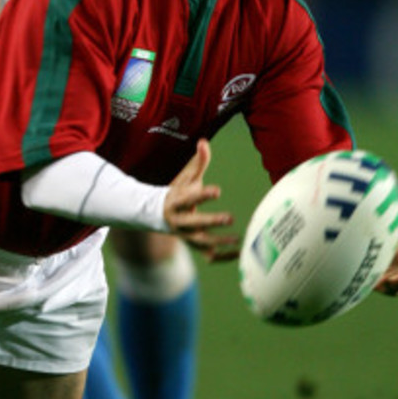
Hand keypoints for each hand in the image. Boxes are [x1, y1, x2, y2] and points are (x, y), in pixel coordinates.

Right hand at [164, 139, 238, 261]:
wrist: (157, 217)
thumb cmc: (178, 193)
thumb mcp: (185, 177)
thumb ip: (198, 162)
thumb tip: (204, 141)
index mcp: (176, 202)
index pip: (188, 198)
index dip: (201, 195)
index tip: (218, 191)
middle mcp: (179, 221)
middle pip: (194, 223)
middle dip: (211, 221)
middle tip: (230, 218)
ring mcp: (186, 236)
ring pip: (200, 242)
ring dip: (218, 242)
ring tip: (237, 239)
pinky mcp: (194, 245)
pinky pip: (209, 255)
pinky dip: (224, 257)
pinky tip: (240, 252)